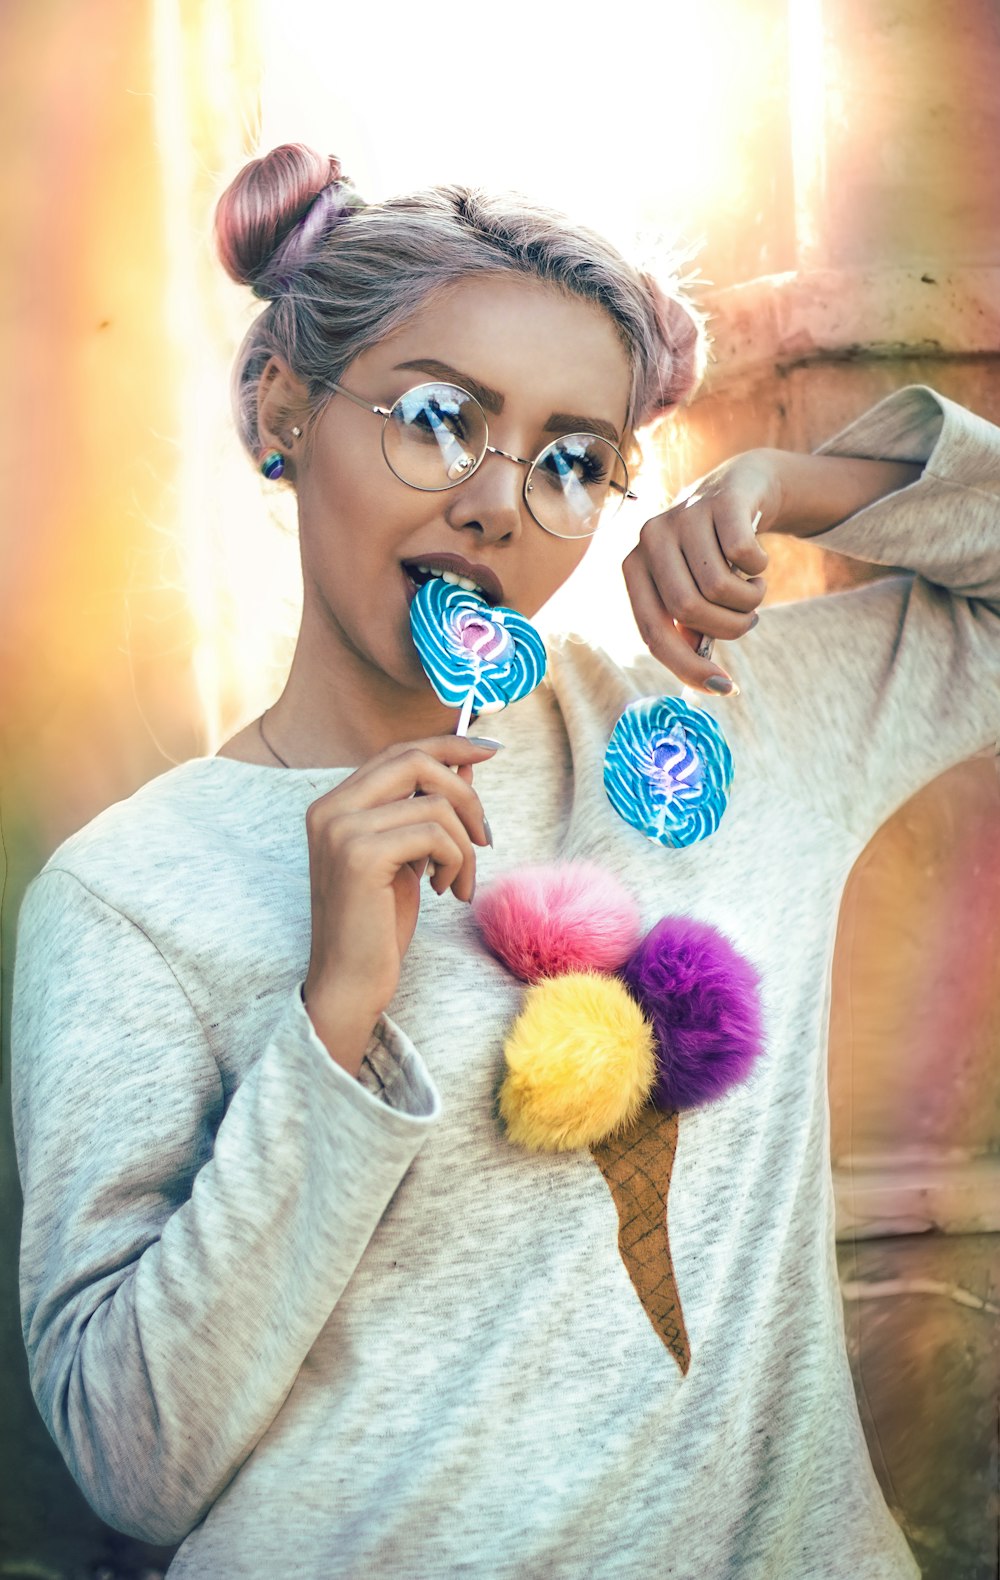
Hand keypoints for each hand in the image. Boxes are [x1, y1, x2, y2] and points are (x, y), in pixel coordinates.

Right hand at [301, 735, 496, 1073]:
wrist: (349, 981)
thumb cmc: (377, 924)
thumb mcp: (409, 856)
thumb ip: (427, 808)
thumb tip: (467, 762)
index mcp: (334, 804)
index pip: (398, 751)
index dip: (447, 744)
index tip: (488, 750)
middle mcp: (330, 808)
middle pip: (415, 760)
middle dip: (465, 795)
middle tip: (484, 838)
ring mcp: (341, 829)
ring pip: (434, 803)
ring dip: (464, 845)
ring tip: (458, 882)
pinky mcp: (360, 855)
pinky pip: (434, 834)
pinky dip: (455, 861)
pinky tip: (445, 891)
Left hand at [622, 451, 778, 693]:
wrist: (739, 489)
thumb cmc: (712, 553)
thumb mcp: (692, 588)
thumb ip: (688, 628)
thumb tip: (705, 679)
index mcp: (634, 568)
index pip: (653, 632)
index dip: (687, 666)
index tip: (724, 687)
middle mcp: (650, 539)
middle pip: (688, 610)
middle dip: (728, 628)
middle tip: (746, 621)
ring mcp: (683, 516)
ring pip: (718, 587)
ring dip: (748, 602)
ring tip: (753, 591)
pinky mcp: (720, 501)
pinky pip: (744, 556)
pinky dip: (760, 570)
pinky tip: (757, 563)